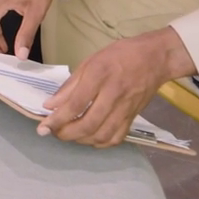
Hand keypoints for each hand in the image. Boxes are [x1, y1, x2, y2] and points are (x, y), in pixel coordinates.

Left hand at [38, 28, 194, 146]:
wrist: (155, 58)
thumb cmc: (119, 55)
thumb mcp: (90, 62)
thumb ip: (69, 86)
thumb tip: (50, 105)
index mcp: (99, 75)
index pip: (75, 104)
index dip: (57, 119)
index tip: (43, 127)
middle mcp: (113, 94)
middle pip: (88, 124)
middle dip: (67, 134)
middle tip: (53, 133)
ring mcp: (126, 108)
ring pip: (102, 134)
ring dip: (81, 140)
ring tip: (69, 135)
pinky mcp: (134, 117)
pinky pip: (117, 138)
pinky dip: (100, 143)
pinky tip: (89, 138)